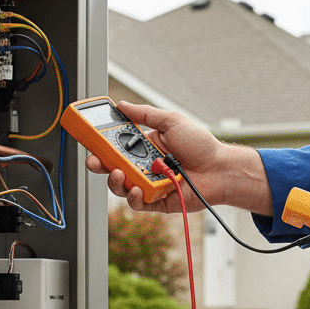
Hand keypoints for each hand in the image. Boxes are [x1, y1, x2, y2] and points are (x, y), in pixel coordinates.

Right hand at [83, 102, 271, 214]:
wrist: (220, 168)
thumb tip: (122, 105)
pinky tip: (136, 189)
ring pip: (121, 187)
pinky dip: (133, 197)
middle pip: (112, 168)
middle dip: (99, 165)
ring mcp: (149, 184)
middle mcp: (143, 166)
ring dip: (114, 181)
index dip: (100, 145)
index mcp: (143, 146)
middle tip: (94, 160)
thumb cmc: (201, 145)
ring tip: (117, 173)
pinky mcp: (157, 202)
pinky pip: (138, 203)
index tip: (89, 140)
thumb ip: (145, 114)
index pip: (114, 146)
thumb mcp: (171, 121)